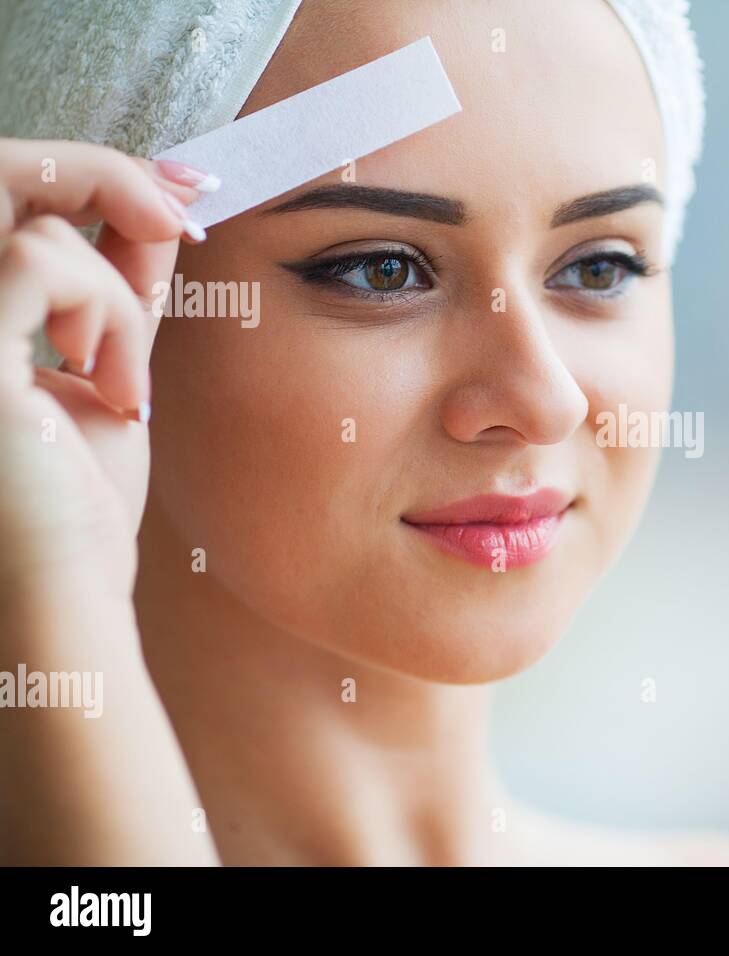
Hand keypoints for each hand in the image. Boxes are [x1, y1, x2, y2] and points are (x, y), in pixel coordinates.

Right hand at [0, 139, 211, 596]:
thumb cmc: (77, 505)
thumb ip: (114, 293)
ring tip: (126, 381)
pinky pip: (36, 260)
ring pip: (30, 226)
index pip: (7, 198)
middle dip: (102, 179)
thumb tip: (153, 215)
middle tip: (183, 214)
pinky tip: (113, 388)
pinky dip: (101, 313)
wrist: (63, 592)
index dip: (88, 174)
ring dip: (113, 297)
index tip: (179, 192)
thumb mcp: (106, 372)